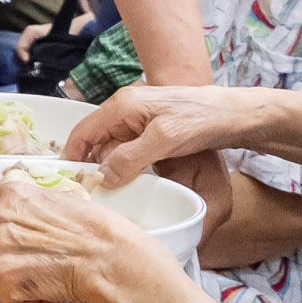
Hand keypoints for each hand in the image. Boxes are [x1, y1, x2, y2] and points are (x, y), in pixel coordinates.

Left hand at [0, 169, 138, 302]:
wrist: (107, 257)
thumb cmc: (95, 231)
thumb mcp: (58, 196)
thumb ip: (27, 203)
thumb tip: (22, 214)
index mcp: (9, 193)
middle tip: (28, 264)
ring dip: (15, 279)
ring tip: (48, 273)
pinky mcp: (4, 277)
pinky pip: (6, 297)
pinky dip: (26, 301)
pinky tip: (49, 289)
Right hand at [62, 82, 275, 187]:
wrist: (234, 114)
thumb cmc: (200, 118)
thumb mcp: (164, 140)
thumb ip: (131, 158)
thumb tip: (103, 178)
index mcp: (122, 106)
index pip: (83, 131)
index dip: (71, 155)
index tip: (66, 180)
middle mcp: (126, 112)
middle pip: (98, 144)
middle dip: (94, 168)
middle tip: (92, 196)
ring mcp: (140, 122)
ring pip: (114, 151)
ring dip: (113, 171)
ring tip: (111, 195)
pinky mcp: (153, 133)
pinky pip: (131, 153)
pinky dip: (128, 169)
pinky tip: (133, 185)